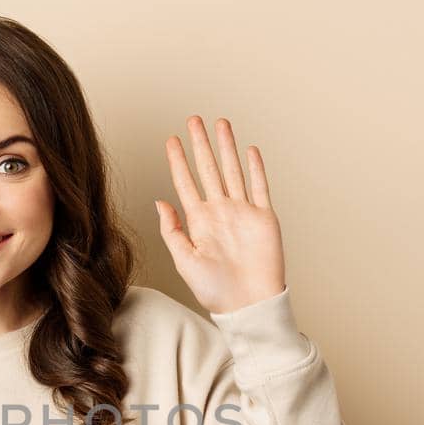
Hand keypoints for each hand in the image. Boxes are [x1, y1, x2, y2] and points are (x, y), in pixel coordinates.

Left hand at [155, 115, 286, 313]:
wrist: (247, 304)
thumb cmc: (215, 290)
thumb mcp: (184, 260)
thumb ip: (171, 230)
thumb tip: (159, 201)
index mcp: (199, 221)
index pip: (185, 183)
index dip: (177, 161)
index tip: (170, 141)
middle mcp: (220, 212)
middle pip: (208, 169)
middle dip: (200, 144)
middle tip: (193, 120)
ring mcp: (243, 212)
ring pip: (233, 171)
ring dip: (226, 147)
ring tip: (220, 124)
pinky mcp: (264, 218)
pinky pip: (259, 187)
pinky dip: (255, 168)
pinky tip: (249, 150)